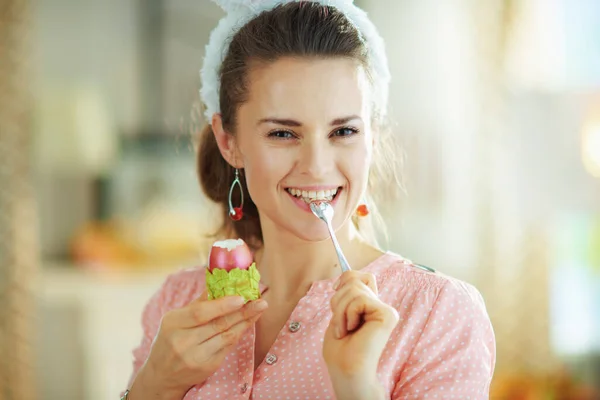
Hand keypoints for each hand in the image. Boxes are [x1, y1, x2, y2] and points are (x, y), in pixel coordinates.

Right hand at [129, 292, 267, 399]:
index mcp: (173, 323)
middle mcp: (182, 342)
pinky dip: (239, 333)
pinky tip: (248, 323)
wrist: (162, 374)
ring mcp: (195, 357)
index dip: (222, 305)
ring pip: (227, 336)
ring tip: (260, 309)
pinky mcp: (207, 367)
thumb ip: (198, 303)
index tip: (241, 297)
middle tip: (260, 301)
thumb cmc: (171, 339)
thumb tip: (220, 281)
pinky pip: (228, 347)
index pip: (200, 313)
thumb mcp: (176, 319)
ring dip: (246, 321)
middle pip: (218, 324)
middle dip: (242, 312)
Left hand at [323, 271, 398, 397]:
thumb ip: (348, 292)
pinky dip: (348, 314)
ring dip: (340, 311)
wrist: (346, 368)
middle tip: (341, 324)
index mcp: (370, 306)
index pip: (360, 276)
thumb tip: (348, 273)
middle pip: (354, 280)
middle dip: (338, 301)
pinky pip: (360, 300)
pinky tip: (353, 330)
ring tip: (345, 330)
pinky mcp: (388, 315)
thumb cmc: (340, 347)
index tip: (335, 290)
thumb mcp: (340, 311)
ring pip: (354, 289)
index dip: (347, 278)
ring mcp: (386, 310)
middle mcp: (381, 306)